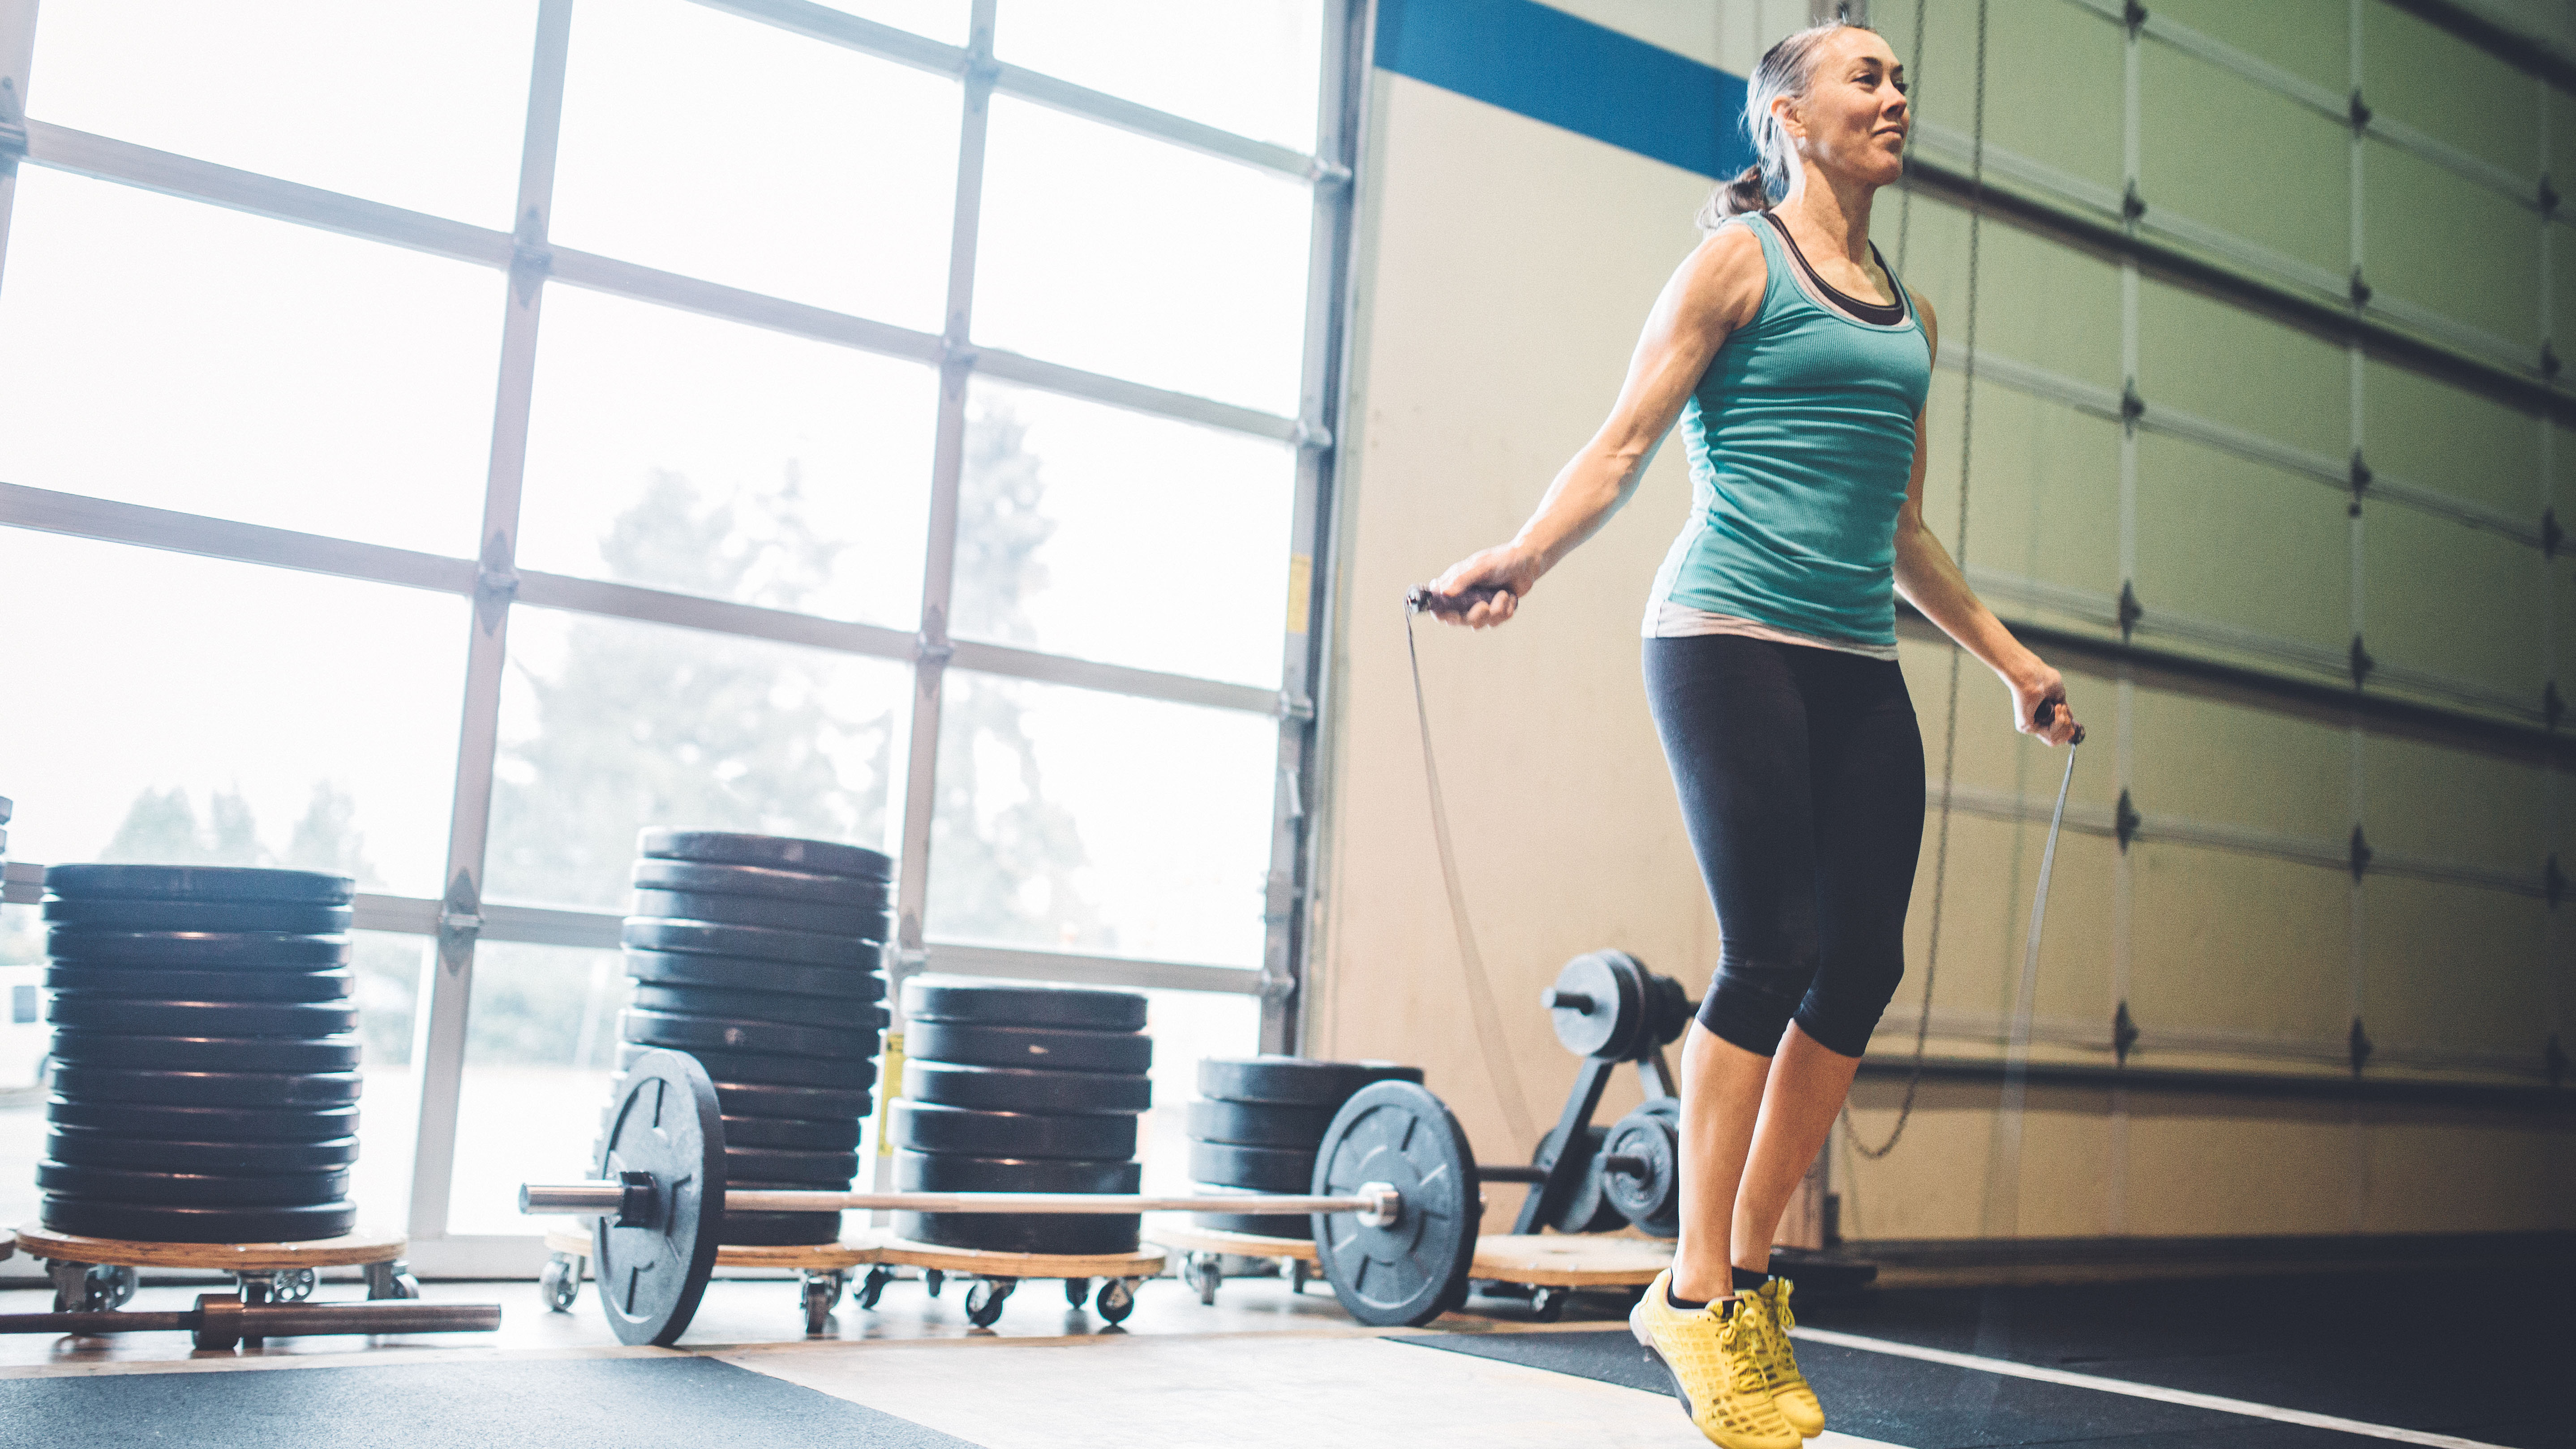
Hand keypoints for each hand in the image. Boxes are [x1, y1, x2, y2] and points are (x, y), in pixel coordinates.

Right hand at [1424, 546, 1539, 628]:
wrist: (1527, 563)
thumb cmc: (1502, 559)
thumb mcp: (1481, 566)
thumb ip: (1462, 579)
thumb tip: (1444, 593)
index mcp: (1455, 584)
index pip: (1439, 604)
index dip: (1441, 613)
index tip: (1453, 614)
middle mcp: (1464, 597)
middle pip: (1458, 620)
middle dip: (1474, 615)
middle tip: (1485, 606)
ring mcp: (1479, 606)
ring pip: (1478, 623)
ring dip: (1494, 611)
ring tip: (1504, 594)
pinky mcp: (1494, 612)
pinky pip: (1495, 622)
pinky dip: (1505, 610)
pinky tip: (1510, 597)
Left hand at [2010, 664, 2079, 745]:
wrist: (2032, 674)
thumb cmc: (2043, 679)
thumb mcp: (2059, 695)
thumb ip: (2063, 709)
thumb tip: (2071, 719)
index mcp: (2041, 717)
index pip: (2056, 735)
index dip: (2067, 729)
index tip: (2069, 717)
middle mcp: (2034, 724)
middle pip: (2057, 740)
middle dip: (2066, 726)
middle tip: (2061, 709)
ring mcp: (2029, 727)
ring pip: (2055, 738)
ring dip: (2064, 722)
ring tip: (2058, 707)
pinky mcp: (2026, 727)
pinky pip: (2050, 734)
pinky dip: (2059, 721)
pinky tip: (2056, 709)